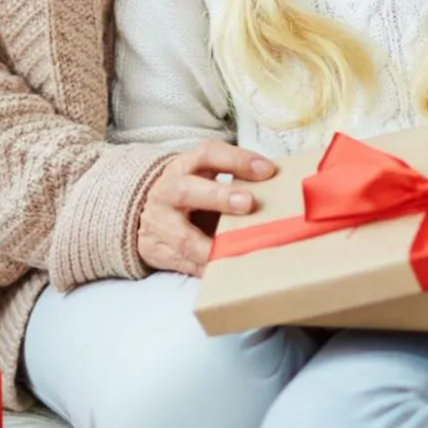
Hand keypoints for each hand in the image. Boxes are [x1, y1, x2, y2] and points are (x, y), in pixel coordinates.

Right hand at [137, 141, 277, 276]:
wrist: (146, 217)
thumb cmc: (188, 195)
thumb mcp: (202, 177)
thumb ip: (233, 180)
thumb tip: (282, 186)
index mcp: (184, 168)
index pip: (208, 155)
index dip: (237, 160)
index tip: (267, 170)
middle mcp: (168, 193)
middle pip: (187, 190)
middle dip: (218, 197)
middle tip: (249, 203)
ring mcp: (162, 225)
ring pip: (183, 237)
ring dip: (212, 246)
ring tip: (236, 250)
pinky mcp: (160, 252)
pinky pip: (185, 264)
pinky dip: (207, 270)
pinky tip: (228, 272)